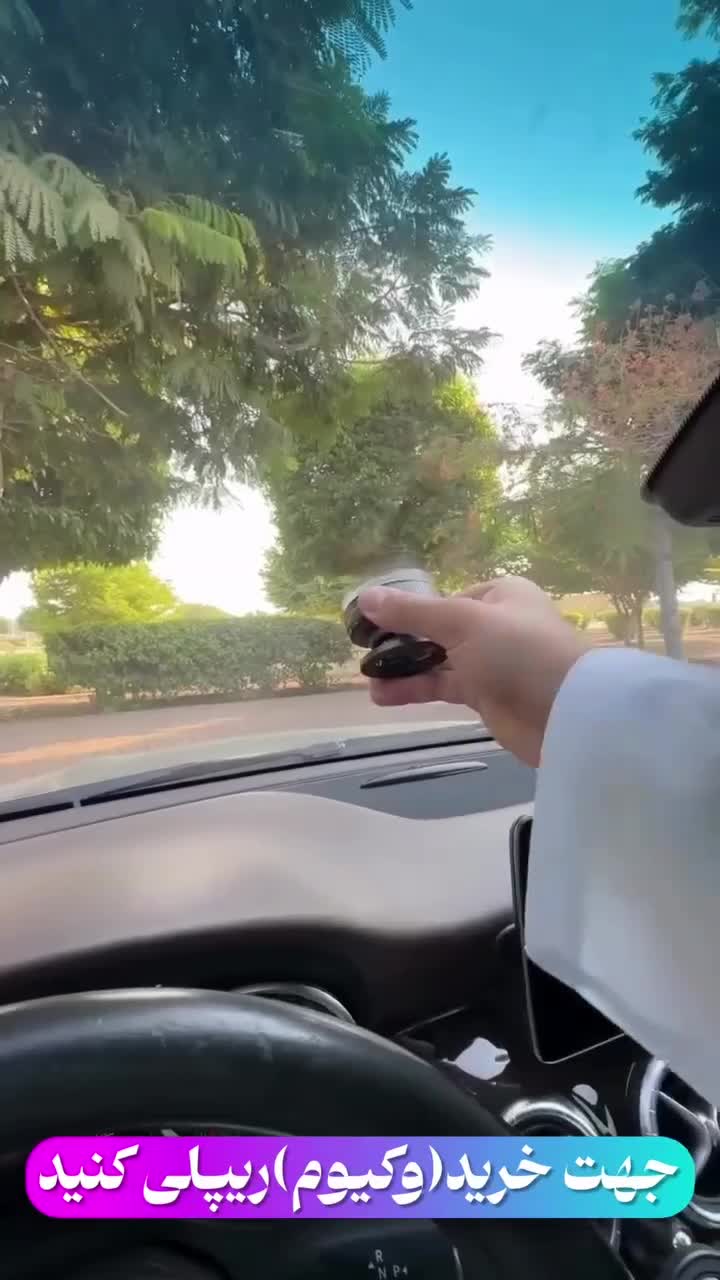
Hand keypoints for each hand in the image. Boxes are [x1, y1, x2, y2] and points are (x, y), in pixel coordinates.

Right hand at [358, 576, 589, 766]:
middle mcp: (496, 625)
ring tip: (367, 680)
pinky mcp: (487, 696)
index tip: (371, 624)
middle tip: (363, 654)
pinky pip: (444, 686)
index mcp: (499, 595)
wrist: (566, 715)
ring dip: (404, 669)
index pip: (445, 599)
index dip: (409, 611)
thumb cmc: (517, 653)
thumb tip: (365, 597)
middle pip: (438, 629)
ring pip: (438, 660)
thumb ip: (412, 612)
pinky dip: (416, 689)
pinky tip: (384, 695)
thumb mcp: (461, 622)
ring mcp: (491, 662)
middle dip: (401, 642)